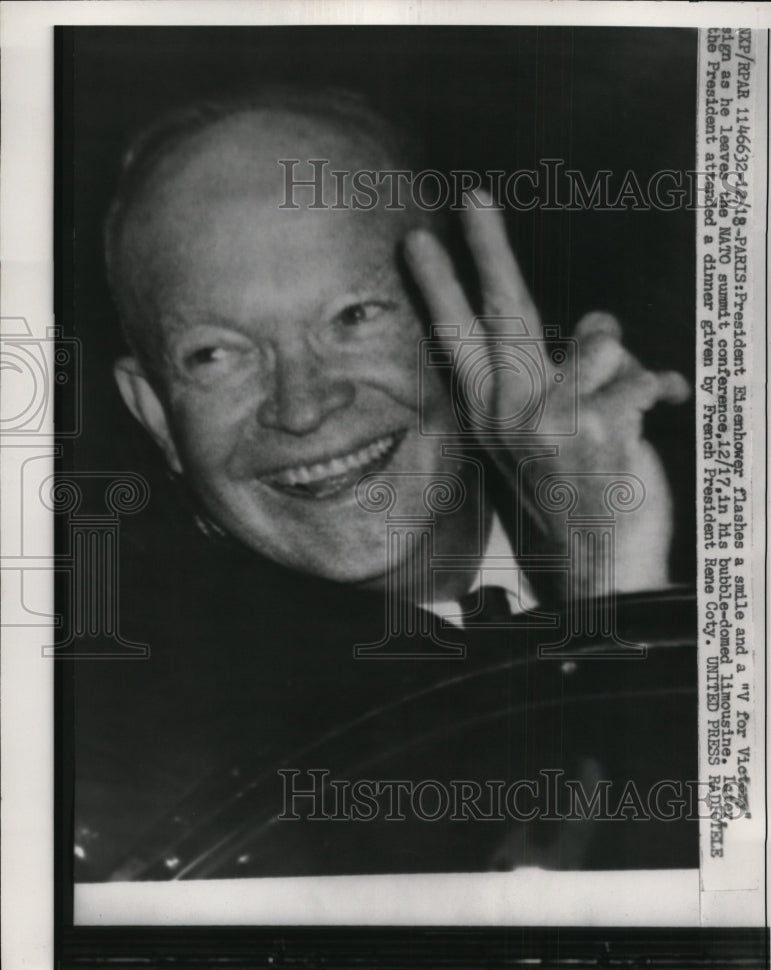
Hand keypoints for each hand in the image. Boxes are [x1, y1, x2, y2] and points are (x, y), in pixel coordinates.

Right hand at [403, 197, 688, 596]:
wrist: (599, 569)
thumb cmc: (576, 502)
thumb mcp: (544, 445)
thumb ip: (556, 384)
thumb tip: (591, 326)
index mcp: (493, 419)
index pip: (458, 340)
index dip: (441, 286)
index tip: (420, 242)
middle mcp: (511, 415)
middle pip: (501, 314)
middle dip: (487, 249)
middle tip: (473, 196)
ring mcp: (549, 420)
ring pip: (597, 337)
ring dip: (622, 358)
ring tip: (625, 398)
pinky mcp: (595, 427)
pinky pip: (641, 372)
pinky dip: (659, 386)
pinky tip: (660, 407)